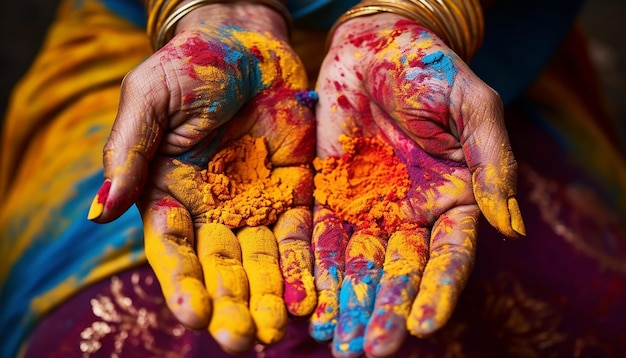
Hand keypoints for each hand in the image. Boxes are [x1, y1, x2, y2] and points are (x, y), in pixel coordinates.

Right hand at [87, 3, 316, 352]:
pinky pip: (301, 235)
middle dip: (231, 305)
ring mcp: (256, 206)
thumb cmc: (189, 66)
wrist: (247, 46)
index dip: (182, 282)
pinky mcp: (295, 194)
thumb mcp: (149, 99)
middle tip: (243, 340)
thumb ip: (128, 151)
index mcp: (167, 195)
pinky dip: (305, 267)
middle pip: (220, 267)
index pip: (171, 249)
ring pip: (262, 261)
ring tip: (277, 331)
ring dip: (269, 297)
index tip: (194, 314)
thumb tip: (100, 211)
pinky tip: (310, 297)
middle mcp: (211, 211)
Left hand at [309, 14, 524, 356]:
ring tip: (336, 342)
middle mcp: (412, 215)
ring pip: (359, 265)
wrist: (378, 45)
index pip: (448, 258)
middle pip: (399, 272)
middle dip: (385, 311)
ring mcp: (369, 208)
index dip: (437, 291)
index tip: (422, 325)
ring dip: (348, 304)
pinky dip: (318, 271)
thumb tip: (512, 226)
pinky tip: (311, 304)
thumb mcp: (475, 107)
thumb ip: (493, 162)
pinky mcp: (332, 195)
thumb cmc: (434, 70)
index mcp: (455, 201)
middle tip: (370, 350)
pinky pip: (323, 238)